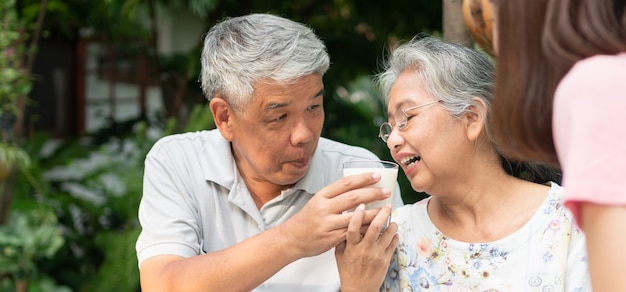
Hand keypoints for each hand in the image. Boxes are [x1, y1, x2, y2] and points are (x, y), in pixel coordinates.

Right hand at [277, 172, 391, 257]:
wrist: (291, 239)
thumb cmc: (307, 220)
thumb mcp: (317, 202)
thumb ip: (335, 196)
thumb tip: (358, 188)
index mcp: (321, 196)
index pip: (345, 184)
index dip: (363, 178)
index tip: (377, 176)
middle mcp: (324, 208)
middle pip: (353, 198)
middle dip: (373, 193)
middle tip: (387, 191)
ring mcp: (327, 224)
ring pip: (356, 217)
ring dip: (374, 212)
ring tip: (386, 208)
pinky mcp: (331, 238)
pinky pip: (353, 232)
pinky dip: (365, 228)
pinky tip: (376, 225)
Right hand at [335, 204, 398, 291]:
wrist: (359, 290)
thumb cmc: (348, 273)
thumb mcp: (339, 256)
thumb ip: (341, 240)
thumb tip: (343, 224)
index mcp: (352, 248)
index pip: (353, 228)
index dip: (357, 215)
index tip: (361, 205)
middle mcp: (365, 250)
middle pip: (374, 227)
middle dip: (382, 214)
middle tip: (386, 206)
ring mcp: (377, 255)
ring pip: (387, 235)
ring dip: (392, 225)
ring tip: (392, 220)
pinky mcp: (385, 260)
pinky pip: (393, 245)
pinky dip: (395, 236)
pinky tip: (394, 233)